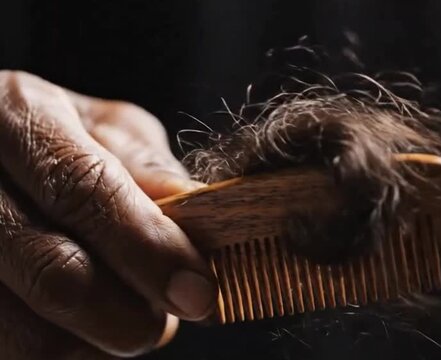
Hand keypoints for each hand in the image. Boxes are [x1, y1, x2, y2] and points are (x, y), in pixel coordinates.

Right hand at [0, 71, 215, 358]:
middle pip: (56, 275)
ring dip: (97, 342)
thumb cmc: (54, 136)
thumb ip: (149, 170)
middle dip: (132, 314)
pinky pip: (9, 352)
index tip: (200, 293)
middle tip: (165, 316)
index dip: (150, 249)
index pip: (85, 191)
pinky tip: (76, 325)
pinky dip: (63, 350)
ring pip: (30, 335)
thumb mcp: (103, 130)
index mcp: (18, 116)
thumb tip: (205, 212)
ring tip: (119, 313)